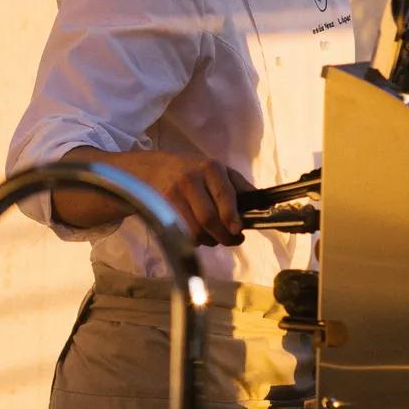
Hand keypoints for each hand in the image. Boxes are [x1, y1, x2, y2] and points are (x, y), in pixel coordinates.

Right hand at [53, 147, 248, 245]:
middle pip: (209, 218)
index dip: (232, 216)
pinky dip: (191, 240)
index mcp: (211, 167)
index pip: (225, 195)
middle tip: (231, 240)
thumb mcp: (214, 170)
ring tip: (213, 238)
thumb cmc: (190, 172)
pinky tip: (194, 235)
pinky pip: (181, 232)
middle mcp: (191, 177)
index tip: (238, 231)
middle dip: (223, 236)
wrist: (147, 169)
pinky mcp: (160, 207)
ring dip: (207, 241)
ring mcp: (173, 193)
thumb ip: (238, 185)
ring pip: (195, 230)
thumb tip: (262, 203)